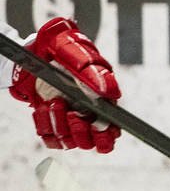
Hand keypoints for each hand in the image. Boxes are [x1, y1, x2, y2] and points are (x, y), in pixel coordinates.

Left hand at [8, 18, 121, 153]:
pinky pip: (48, 136)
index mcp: (103, 100)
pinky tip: (44, 106)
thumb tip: (112, 94)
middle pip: (91, 142)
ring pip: (68, 141)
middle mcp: (88, 113)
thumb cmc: (61, 47)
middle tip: (74, 115)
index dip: (106, 136)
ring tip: (54, 102)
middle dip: (81, 132)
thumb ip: (95, 73)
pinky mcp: (49, 119)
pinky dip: (45, 124)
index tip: (96, 126)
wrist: (35, 48)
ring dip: (60, 124)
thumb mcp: (78, 54)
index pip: (112, 131)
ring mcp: (68, 117)